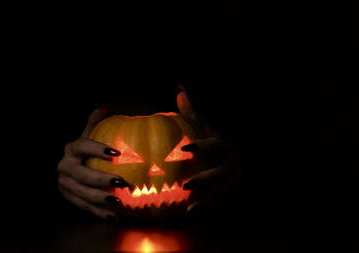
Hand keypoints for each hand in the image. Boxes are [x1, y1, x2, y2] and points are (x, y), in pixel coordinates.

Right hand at [57, 106, 129, 220]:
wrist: (69, 169)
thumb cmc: (86, 151)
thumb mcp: (89, 135)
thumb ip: (95, 122)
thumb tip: (102, 108)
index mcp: (71, 150)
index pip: (82, 146)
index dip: (97, 149)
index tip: (116, 154)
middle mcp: (64, 167)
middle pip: (81, 175)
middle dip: (101, 179)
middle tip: (121, 182)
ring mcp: (65, 184)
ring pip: (82, 194)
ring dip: (101, 199)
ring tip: (120, 202)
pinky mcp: (69, 198)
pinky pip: (84, 207)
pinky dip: (99, 212)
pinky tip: (115, 216)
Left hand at [177, 88, 241, 213]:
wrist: (243, 163)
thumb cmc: (215, 143)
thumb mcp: (206, 128)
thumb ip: (193, 114)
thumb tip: (180, 92)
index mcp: (223, 147)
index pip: (214, 146)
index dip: (201, 147)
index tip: (184, 150)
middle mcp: (230, 165)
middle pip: (220, 174)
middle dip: (204, 180)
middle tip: (186, 185)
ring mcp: (231, 181)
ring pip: (220, 192)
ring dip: (205, 199)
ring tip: (188, 205)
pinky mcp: (228, 194)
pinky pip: (217, 203)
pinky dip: (204, 208)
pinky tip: (190, 212)